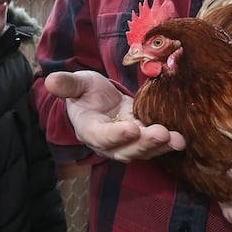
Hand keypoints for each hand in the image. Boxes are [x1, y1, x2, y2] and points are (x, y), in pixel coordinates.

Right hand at [44, 71, 185, 161]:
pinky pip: (153, 144)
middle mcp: (108, 142)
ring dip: (160, 146)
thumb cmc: (85, 91)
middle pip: (125, 149)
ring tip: (177, 139)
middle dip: (144, 143)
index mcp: (89, 129)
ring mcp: (126, 143)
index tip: (131, 129)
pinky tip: (181, 138)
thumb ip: (67, 84)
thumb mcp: (76, 83)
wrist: (99, 99)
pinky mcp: (141, 138)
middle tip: (161, 134)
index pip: (101, 136)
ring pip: (142, 150)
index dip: (116, 135)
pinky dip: (167, 143)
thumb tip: (50, 80)